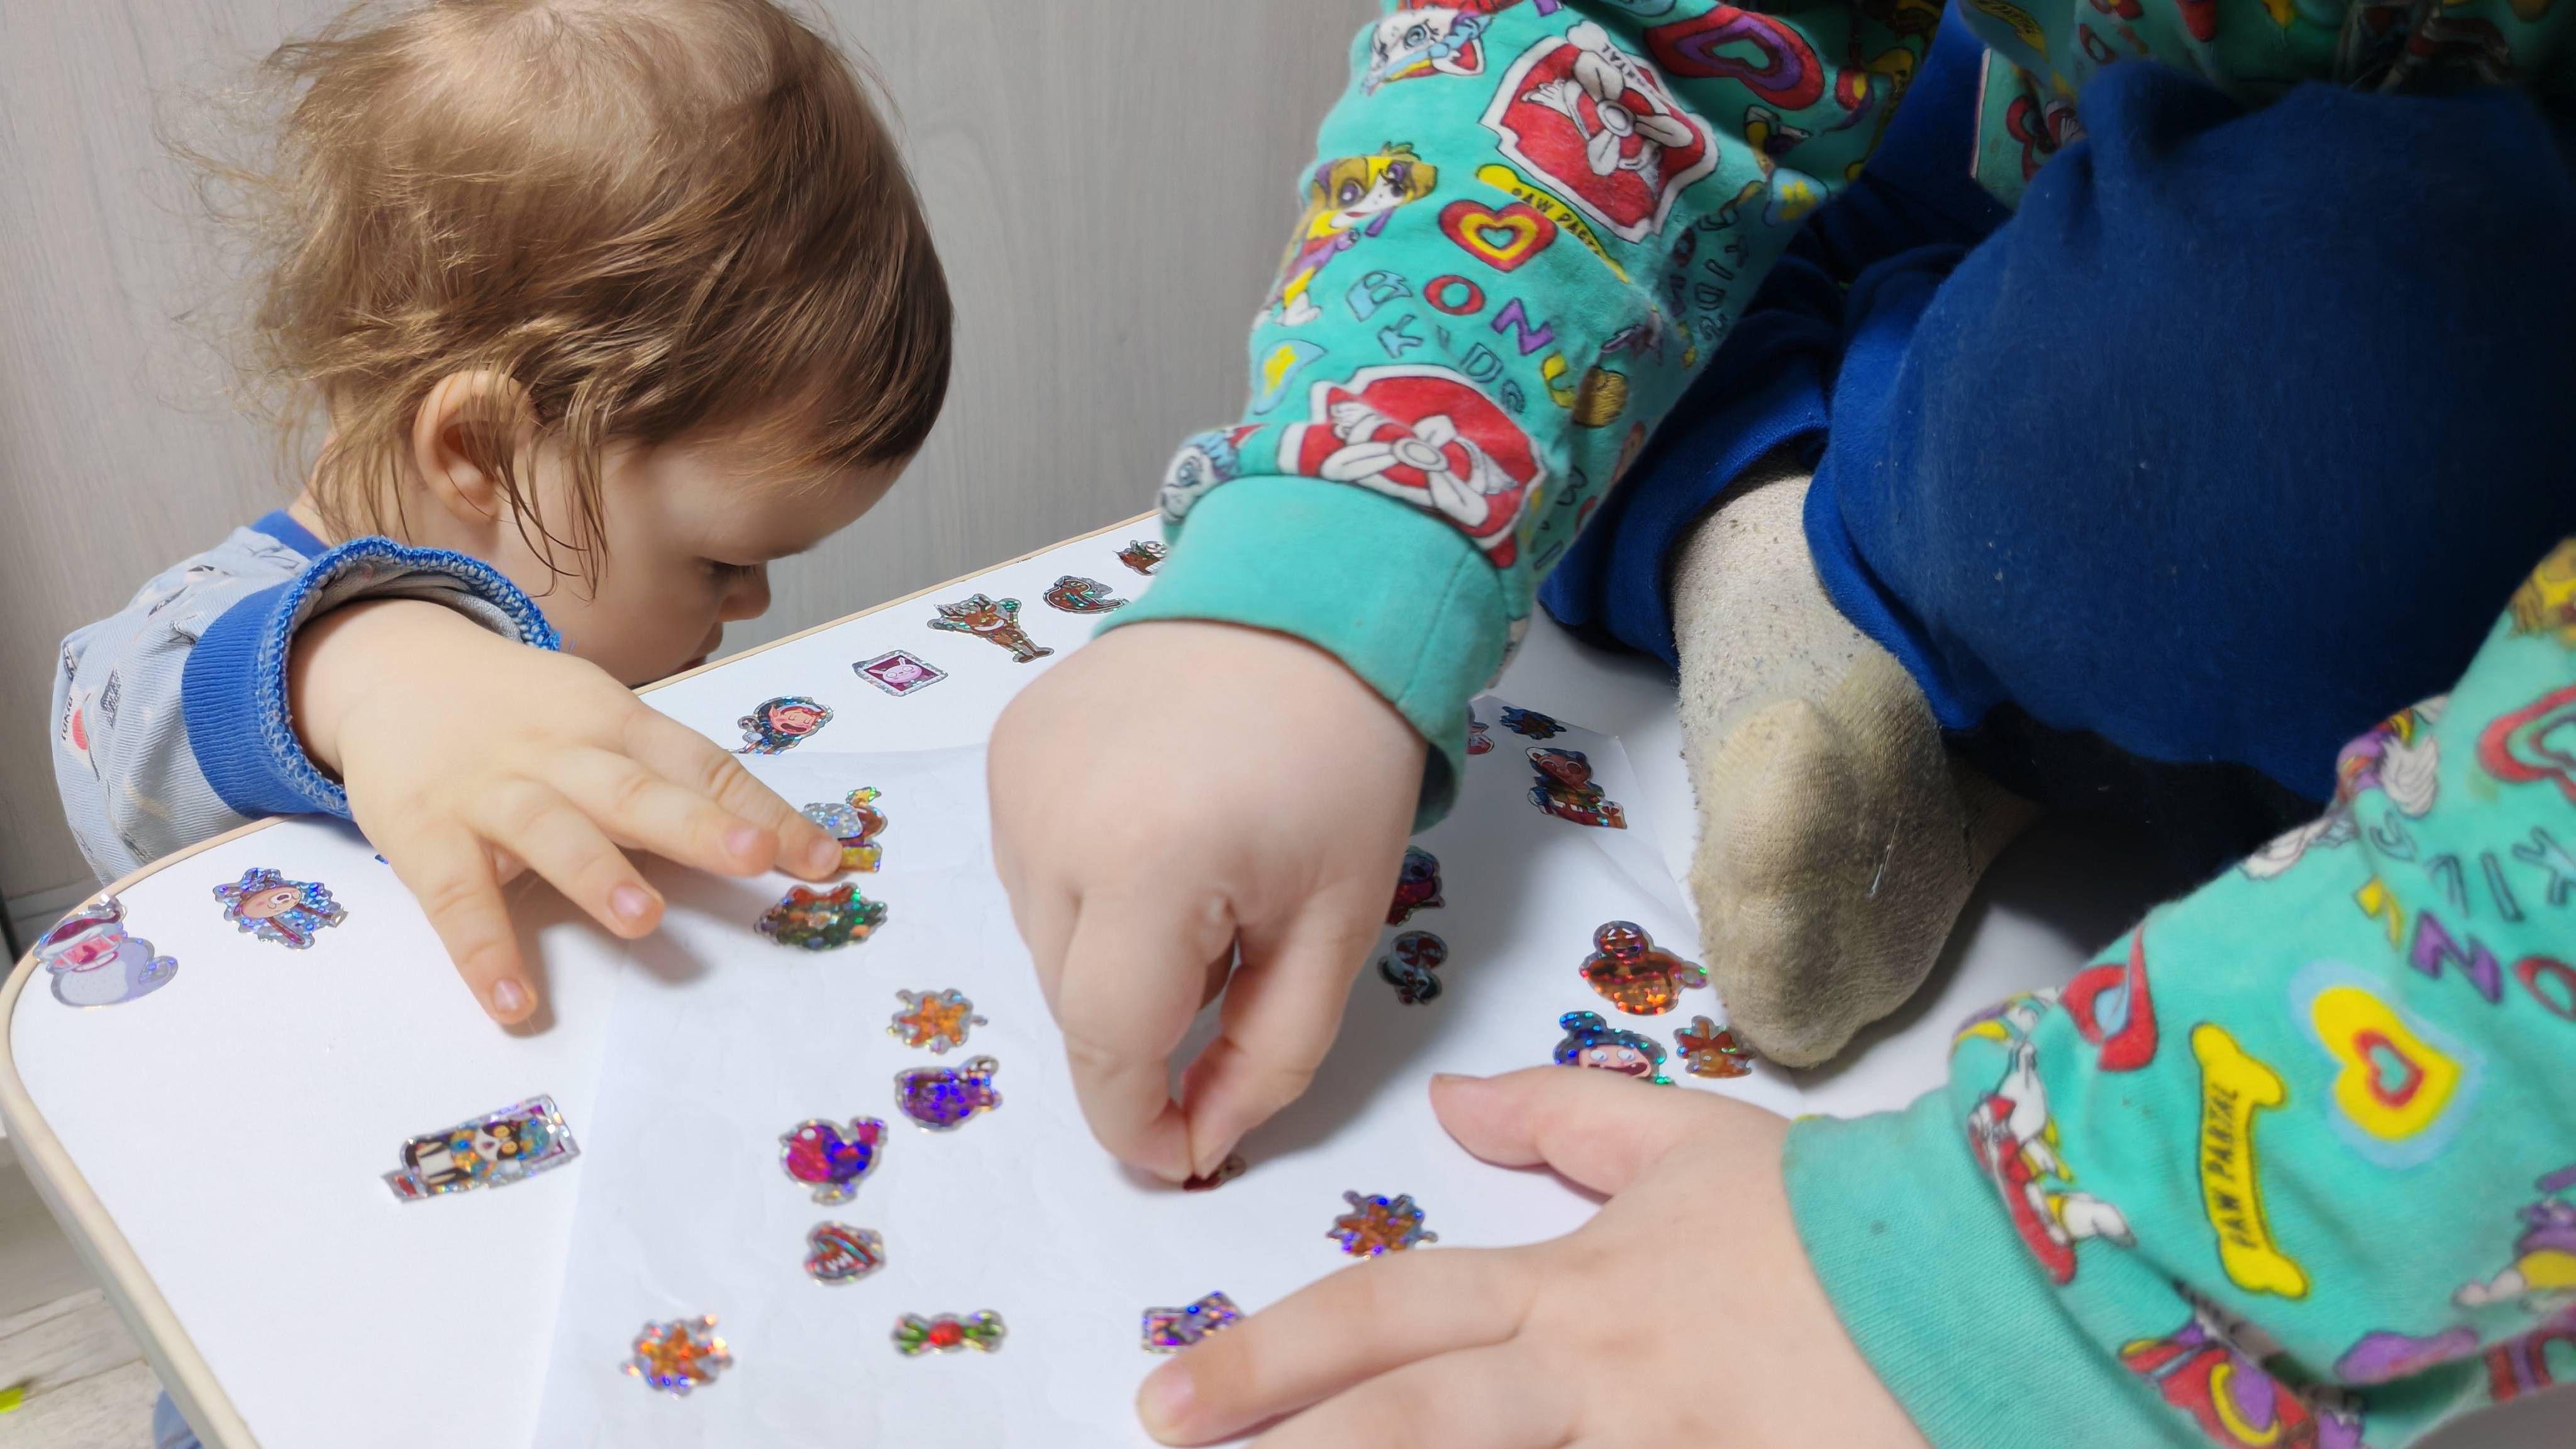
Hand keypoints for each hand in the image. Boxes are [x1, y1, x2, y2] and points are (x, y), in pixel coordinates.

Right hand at [291, 599, 841, 1022]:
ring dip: (597, 872)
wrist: (394, 668)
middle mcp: (560, 752)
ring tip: (645, 919)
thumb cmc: (525, 715)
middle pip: (634, 789)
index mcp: (616, 723)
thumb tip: (767, 839)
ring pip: (549, 829)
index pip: (701, 765)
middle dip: (697, 824)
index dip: (762, 809)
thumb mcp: (599, 722)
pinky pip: (455, 896)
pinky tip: (514, 1000)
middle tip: (755, 858)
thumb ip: (668, 777)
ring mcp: (490, 791)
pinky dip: (483, 949)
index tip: (825, 859)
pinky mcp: (424, 832)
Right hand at [989, 620, 1425, 1179]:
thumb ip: (1268, 1055)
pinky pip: (1030, 870)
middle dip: (1147, 1022)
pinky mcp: (1005, 748)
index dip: (1137, 1119)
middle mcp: (1052, 822)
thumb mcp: (1335, 928)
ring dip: (1115, 953)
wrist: (1308, 601)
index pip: (1107, 1043)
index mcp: (1147, 866)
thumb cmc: (1343, 767)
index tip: (1181, 1152)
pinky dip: (1088, 886)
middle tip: (1237, 960)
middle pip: (1075, 1000)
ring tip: (1203, 879)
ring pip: (1044, 941)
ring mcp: (1014, 780)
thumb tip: (1197, 1145)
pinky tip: (1157, 832)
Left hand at [1136, 1068, 1926, 1448]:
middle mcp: (1592, 1379)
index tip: (1171, 1386)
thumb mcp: (1690, 1144)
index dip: (1272, 1350)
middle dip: (1281, 1440)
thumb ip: (1560, 1118)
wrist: (1988, 1287)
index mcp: (1573, 1288)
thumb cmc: (1830, 1227)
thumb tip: (1447, 1102)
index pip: (1389, 1311)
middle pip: (1408, 1418)